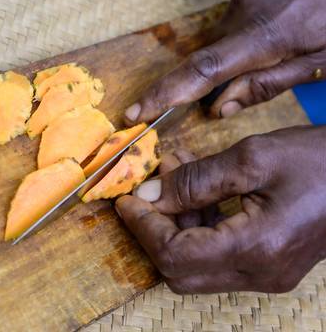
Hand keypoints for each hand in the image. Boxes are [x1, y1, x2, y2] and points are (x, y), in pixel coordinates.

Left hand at [116, 126, 325, 292]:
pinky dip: (199, 224)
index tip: (126, 200)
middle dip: (155, 228)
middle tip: (148, 188)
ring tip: (174, 174)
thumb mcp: (251, 159)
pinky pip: (218, 253)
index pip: (174, 254)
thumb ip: (196, 180)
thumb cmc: (318, 161)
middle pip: (180, 268)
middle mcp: (259, 273)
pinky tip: (198, 190)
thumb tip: (151, 194)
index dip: (143, 227)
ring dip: (177, 221)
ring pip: (197, 262)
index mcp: (256, 249)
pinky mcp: (267, 263)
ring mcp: (265, 273)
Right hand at [124, 0, 325, 122]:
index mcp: (267, 36)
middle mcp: (245, 7)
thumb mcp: (320, 62)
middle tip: (256, 68)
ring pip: (225, 34)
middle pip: (212, 54)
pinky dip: (248, 23)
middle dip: (221, 73)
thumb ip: (268, 85)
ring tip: (278, 36)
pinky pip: (237, 10)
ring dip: (240, 47)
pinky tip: (276, 15)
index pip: (202, 72)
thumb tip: (221, 109)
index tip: (137, 112)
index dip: (164, 94)